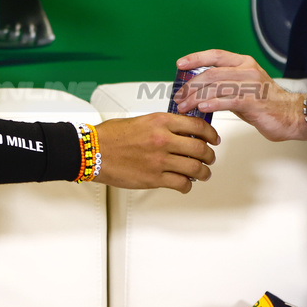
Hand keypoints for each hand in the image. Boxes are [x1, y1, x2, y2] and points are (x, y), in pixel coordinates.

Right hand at [93, 112, 219, 193]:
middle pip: (200, 149)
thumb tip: (180, 132)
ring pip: (194, 169)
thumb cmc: (111, 136)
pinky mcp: (153, 178)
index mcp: (161, 121)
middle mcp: (163, 139)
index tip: (214, 139)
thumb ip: (162, 125)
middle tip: (210, 158)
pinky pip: (180, 184)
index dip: (211, 134)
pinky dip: (187, 186)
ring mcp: (159, 160)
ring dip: (203, 173)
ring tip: (203, 174)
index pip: (197, 126)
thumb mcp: (141, 120)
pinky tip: (185, 185)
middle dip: (210, 156)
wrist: (93, 151)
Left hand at [174, 49, 306, 142]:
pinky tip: (202, 108)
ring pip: (216, 87)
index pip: (215, 55)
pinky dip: (212, 104)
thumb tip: (199, 91)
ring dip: (196, 98)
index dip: (196, 58)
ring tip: (184, 107)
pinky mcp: (254, 101)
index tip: (180, 65)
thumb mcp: (243, 89)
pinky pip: (228, 100)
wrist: (292, 115)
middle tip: (178, 97)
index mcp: (244, 63)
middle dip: (190, 86)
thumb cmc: (267, 103)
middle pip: (211, 73)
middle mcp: (247, 70)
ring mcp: (251, 85)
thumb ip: (224, 86)